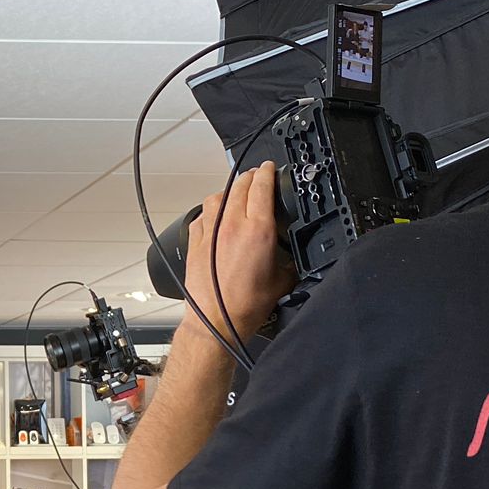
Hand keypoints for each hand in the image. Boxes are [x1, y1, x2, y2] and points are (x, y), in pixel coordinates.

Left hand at [183, 161, 294, 341]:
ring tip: (237, 194)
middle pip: (240, 185)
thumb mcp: (282, 280)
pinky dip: (211, 211)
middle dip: (251, 177)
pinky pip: (202, 215)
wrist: (217, 320)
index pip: (262, 186)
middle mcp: (232, 225)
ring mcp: (210, 232)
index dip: (268, 172)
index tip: (270, 168)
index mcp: (259, 230)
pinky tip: (216, 217)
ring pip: (218, 196)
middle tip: (257, 178)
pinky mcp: (195, 242)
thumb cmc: (245, 305)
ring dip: (230, 191)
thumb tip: (293, 256)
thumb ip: (289, 260)